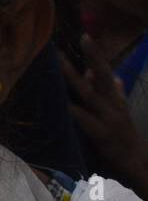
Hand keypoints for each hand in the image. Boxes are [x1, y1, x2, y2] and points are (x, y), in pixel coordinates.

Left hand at [61, 34, 147, 198]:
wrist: (139, 164)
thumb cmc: (124, 138)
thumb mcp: (121, 112)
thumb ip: (116, 94)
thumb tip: (114, 76)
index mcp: (116, 100)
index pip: (107, 72)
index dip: (96, 55)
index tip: (85, 36)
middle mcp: (113, 105)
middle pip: (104, 76)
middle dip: (93, 56)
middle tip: (82, 37)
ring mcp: (109, 119)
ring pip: (91, 93)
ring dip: (75, 77)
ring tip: (61, 62)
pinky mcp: (103, 135)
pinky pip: (87, 120)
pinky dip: (75, 111)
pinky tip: (64, 103)